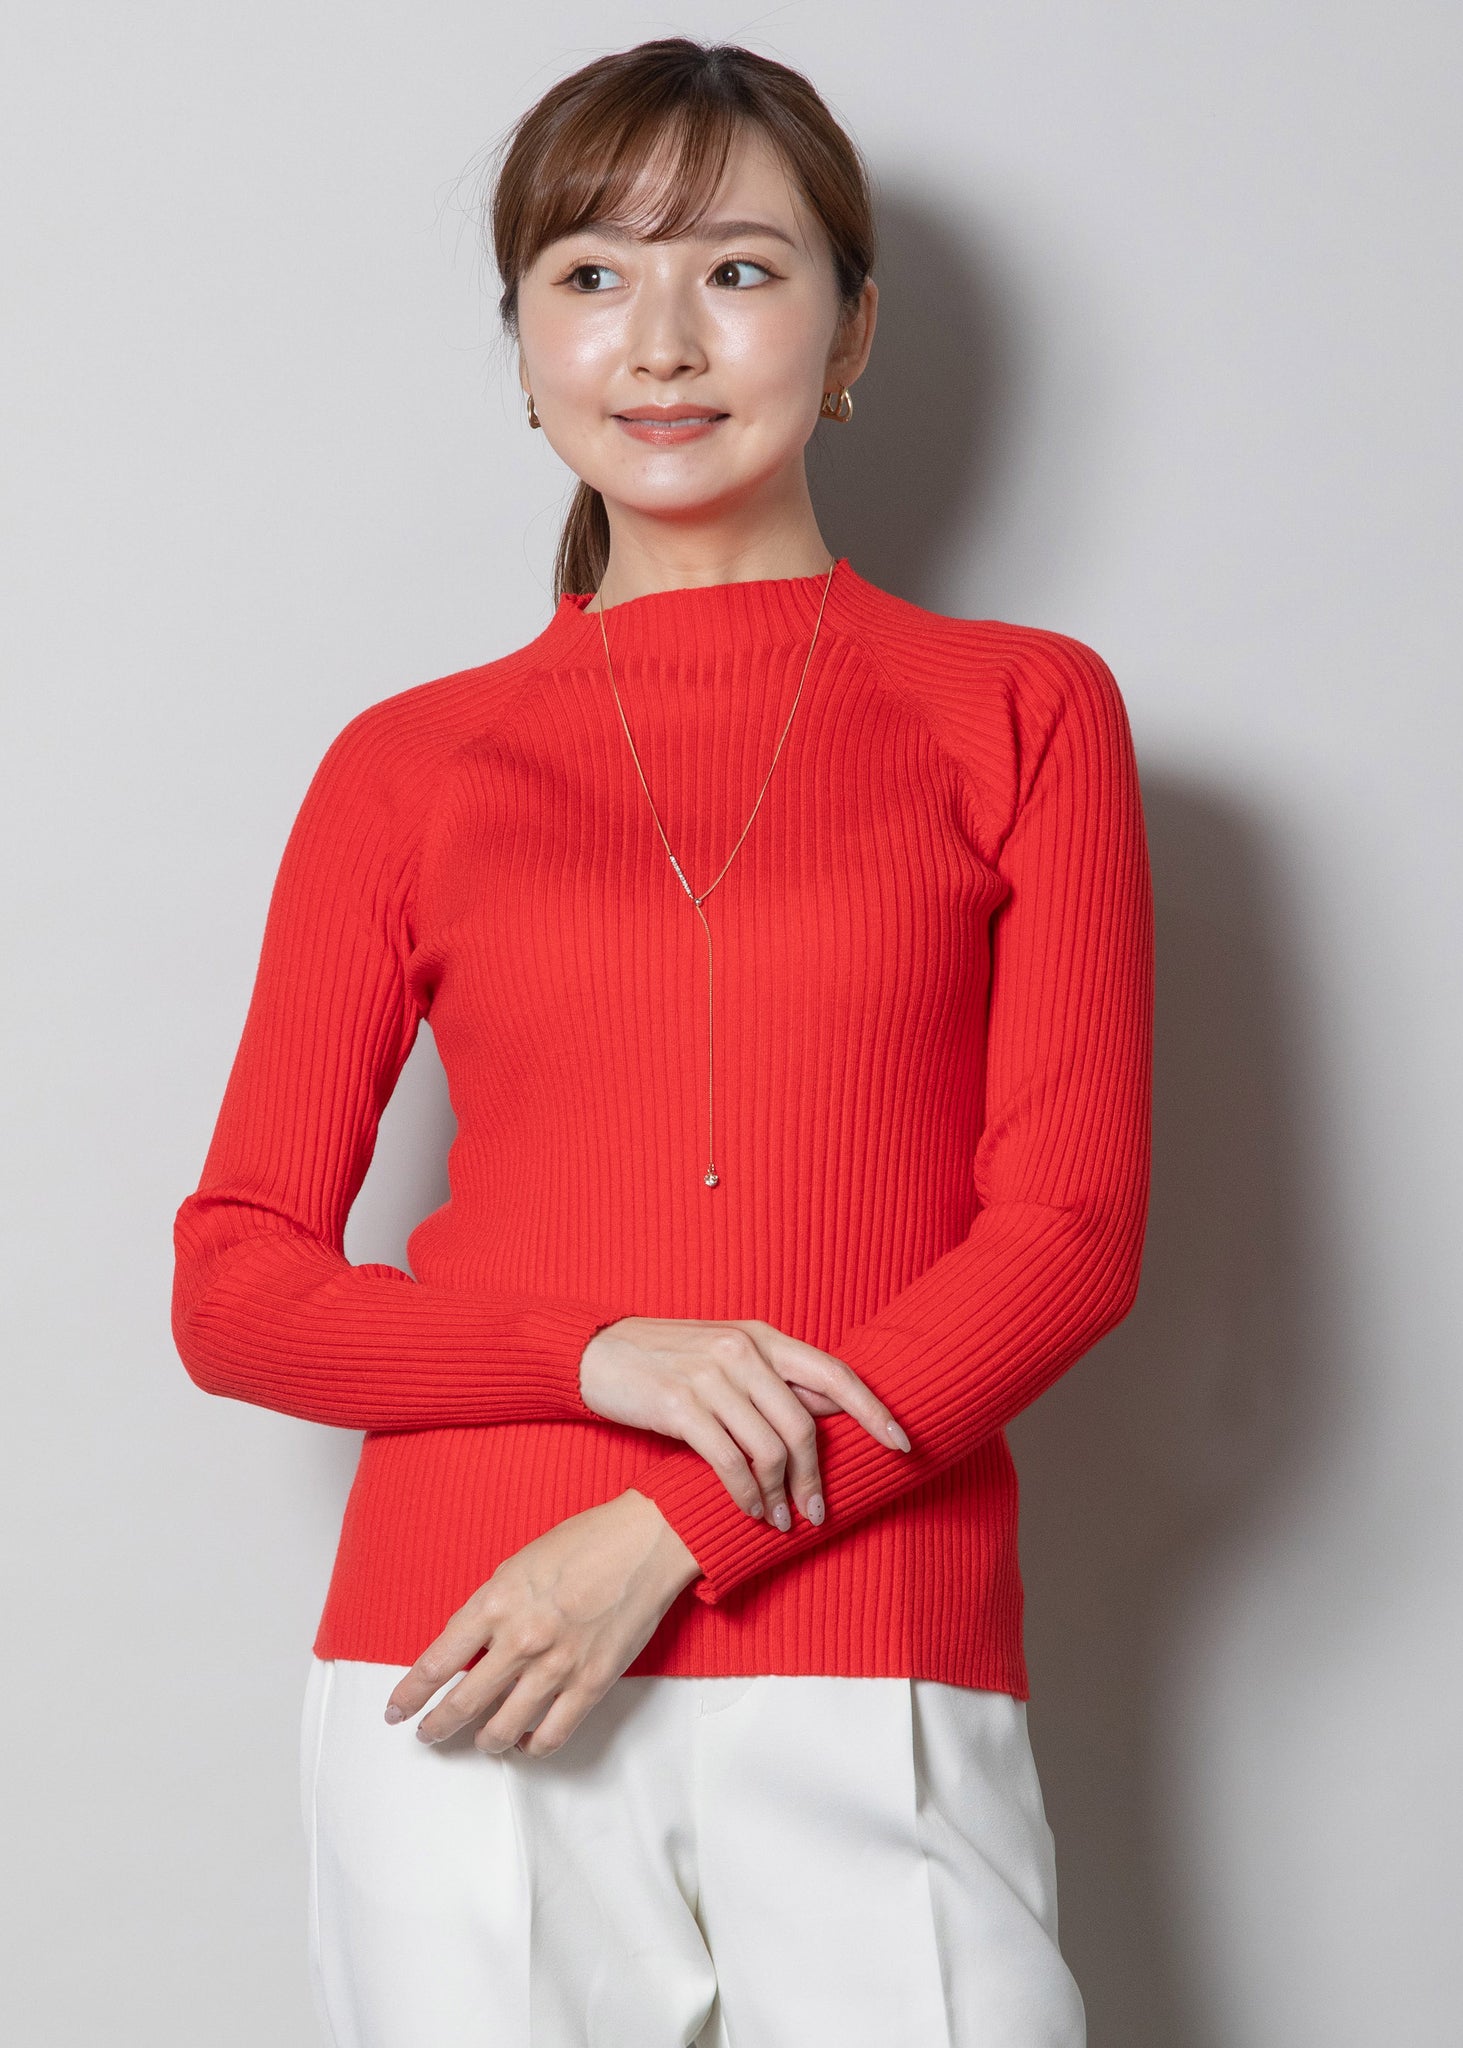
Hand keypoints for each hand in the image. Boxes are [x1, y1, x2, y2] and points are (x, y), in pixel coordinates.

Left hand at [384, 1490, 701, 1756]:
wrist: (644, 1543)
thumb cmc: (584, 1542)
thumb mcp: (518, 1565)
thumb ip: (491, 1608)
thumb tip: (469, 1648)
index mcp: (496, 1603)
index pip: (437, 1662)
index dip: (411, 1694)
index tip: (397, 1709)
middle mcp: (520, 1639)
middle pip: (462, 1703)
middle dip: (437, 1726)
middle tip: (427, 1734)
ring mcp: (556, 1666)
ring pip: (502, 1729)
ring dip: (484, 1742)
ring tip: (481, 1741)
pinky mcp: (591, 1683)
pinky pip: (552, 1735)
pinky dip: (533, 1746)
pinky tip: (527, 1741)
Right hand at [578, 1316, 911, 1531]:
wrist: (600, 1352)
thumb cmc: (670, 1359)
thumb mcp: (728, 1357)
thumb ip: (776, 1381)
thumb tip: (833, 1412)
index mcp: (762, 1336)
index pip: (834, 1372)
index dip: (873, 1410)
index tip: (902, 1444)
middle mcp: (742, 1351)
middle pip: (802, 1424)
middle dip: (815, 1477)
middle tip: (818, 1513)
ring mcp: (710, 1377)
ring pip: (768, 1448)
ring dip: (779, 1494)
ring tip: (778, 1520)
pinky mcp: (680, 1406)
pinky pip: (729, 1462)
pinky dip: (745, 1495)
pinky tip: (749, 1511)